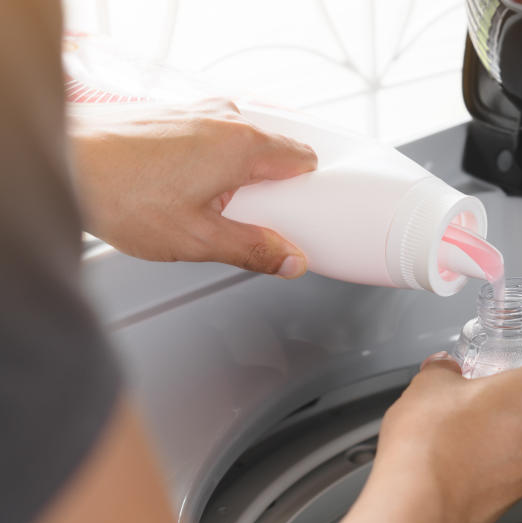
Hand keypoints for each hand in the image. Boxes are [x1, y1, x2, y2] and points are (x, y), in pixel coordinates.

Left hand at [69, 99, 316, 277]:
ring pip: (241, 145)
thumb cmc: (118, 191)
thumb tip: (290, 260)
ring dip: (236, 176)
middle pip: (274, 151)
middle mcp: (224, 117)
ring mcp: (197, 110)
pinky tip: (183, 190)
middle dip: (268, 187)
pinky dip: (210, 162)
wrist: (63, 160)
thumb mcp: (197, 239)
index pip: (304, 159)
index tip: (293, 217)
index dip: (304, 191)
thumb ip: (254, 250)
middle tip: (242, 221)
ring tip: (204, 207)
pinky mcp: (174, 113)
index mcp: (242, 145)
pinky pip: (213, 137)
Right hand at [369, 318, 521, 522]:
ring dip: (507, 424)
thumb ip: (444, 371)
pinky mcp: (521, 496)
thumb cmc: (432, 447)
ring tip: (463, 425)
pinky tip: (461, 452)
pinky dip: (497, 454)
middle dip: (519, 391)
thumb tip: (444, 371)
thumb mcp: (430, 386)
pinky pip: (517, 463)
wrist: (417, 509)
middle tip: (484, 388)